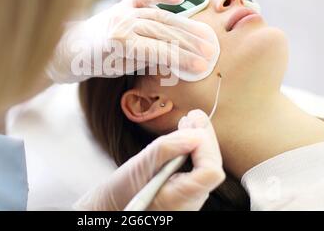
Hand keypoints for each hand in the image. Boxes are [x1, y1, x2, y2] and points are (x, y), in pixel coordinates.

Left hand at [47, 0, 218, 82]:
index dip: (182, 58)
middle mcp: (123, 22)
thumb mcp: (121, 68)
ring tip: (204, 36)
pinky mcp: (123, 3)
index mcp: (120, 42)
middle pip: (164, 32)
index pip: (159, 50)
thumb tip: (175, 57)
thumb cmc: (95, 62)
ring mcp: (123, 10)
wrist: (72, 47)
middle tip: (210, 51)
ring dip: (184, 26)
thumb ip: (146, 59)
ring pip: (161, 17)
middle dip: (189, 43)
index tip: (202, 65)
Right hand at [74, 109, 224, 210]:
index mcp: (182, 198)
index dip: (206, 145)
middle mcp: (192, 201)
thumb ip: (167, 149)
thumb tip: (196, 134)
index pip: (211, 171)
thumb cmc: (121, 193)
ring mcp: (189, 198)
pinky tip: (183, 136)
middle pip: (211, 166)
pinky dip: (192, 149)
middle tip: (193, 115)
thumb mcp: (139, 166)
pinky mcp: (184, 191)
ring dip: (199, 141)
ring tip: (189, 120)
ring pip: (205, 166)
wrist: (111, 209)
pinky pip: (196, 169)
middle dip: (204, 138)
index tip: (192, 125)